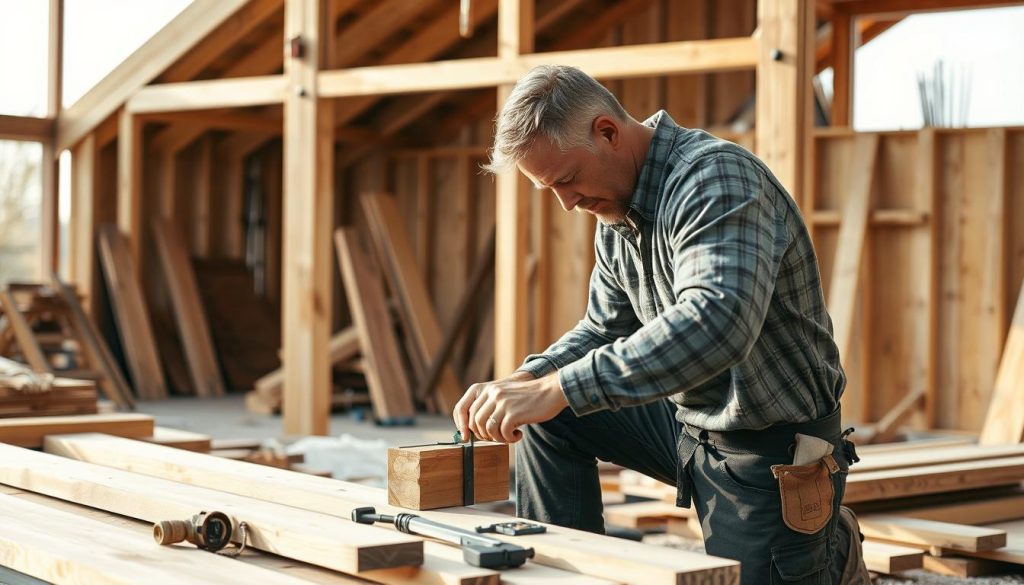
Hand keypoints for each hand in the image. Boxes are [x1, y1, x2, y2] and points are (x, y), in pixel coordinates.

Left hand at [452, 371, 568, 443]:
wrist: (550, 391)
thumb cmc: (527, 397)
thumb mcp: (504, 394)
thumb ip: (488, 405)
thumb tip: (472, 430)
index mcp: (486, 388)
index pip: (462, 408)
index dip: (460, 425)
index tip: (465, 437)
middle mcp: (492, 393)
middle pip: (475, 422)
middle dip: (483, 435)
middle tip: (497, 437)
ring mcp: (503, 402)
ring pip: (487, 429)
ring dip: (497, 438)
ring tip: (509, 436)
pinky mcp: (513, 413)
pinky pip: (502, 433)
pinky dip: (509, 439)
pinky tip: (518, 435)